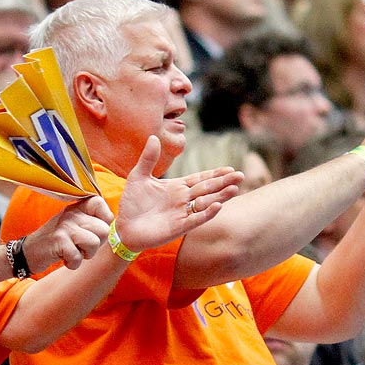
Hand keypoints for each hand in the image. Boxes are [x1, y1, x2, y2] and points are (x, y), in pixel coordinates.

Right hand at [21, 194, 112, 273]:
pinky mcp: (58, 241)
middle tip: (80, 246)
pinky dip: (73, 263)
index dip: (103, 220)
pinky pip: (78, 256)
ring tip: (72, 252)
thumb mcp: (74, 225)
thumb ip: (92, 222)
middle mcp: (71, 213)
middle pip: (104, 230)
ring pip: (94, 243)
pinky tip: (63, 259)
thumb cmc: (57, 242)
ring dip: (85, 255)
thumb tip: (115, 225)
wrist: (28, 253)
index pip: (101, 204)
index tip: (92, 230)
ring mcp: (65, 226)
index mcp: (77, 207)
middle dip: (96, 245)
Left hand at [116, 136, 241, 252]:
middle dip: (223, 183)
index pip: (200, 179)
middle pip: (207, 189)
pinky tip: (218, 206)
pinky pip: (195, 219)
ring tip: (235, 189)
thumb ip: (148, 159)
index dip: (215, 174)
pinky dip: (207, 213)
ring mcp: (182, 214)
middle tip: (240, 176)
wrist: (123, 227)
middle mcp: (183, 200)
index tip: (230, 168)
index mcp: (176, 187)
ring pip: (205, 203)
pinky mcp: (178, 227)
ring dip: (220, 196)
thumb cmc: (131, 203)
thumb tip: (153, 137)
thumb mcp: (138, 177)